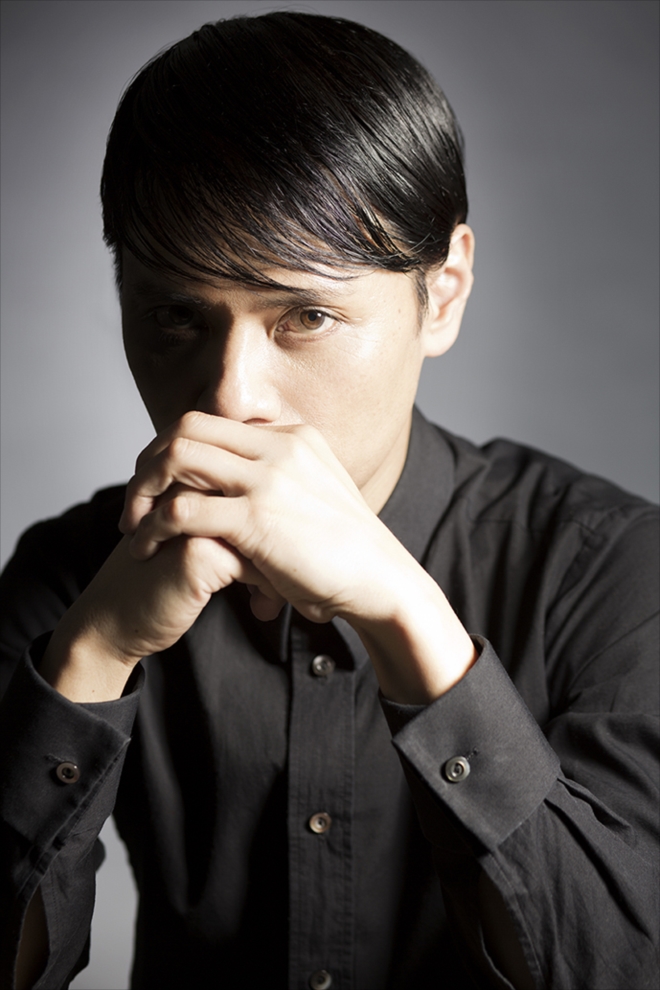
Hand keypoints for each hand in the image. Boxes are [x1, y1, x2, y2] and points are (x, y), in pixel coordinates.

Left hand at [118, 411, 476, 701]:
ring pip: (175, 457)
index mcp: (292, 437)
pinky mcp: (257, 517)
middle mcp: (279, 446)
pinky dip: (153, 529)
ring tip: (132, 526)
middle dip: (148, 463)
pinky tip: (147, 550)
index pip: (211, 423)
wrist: (383, 582)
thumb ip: (278, 487)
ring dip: (142, 491)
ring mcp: (269, 477)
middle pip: (185, 427)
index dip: (172, 451)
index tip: (157, 488)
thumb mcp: (314, 501)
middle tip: (134, 503)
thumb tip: (238, 499)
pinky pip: (181, 510)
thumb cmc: (348, 556)